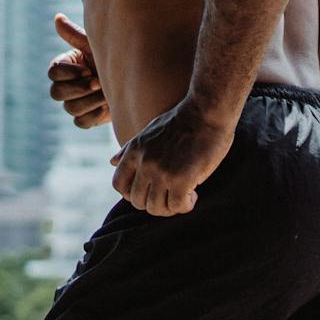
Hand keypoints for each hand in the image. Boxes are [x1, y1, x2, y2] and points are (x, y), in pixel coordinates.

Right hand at [47, 13, 106, 127]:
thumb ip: (75, 35)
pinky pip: (81, 122)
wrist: (135, 78)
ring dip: (90, 101)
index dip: (69, 73)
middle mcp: (66, 86)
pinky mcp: (86, 119)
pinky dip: (95, 114)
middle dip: (79, 88)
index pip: (53, 73)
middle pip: (56, 93)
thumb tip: (57, 17)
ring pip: (70, 108)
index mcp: (66, 66)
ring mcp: (75, 103)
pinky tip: (108, 105)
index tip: (87, 69)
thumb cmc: (115, 57)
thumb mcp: (96, 46)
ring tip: (107, 92)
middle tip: (98, 82)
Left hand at [111, 101, 234, 215]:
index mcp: (135, 152)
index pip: (118, 184)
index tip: (149, 192)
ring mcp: (161, 173)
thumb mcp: (150, 131)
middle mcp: (144, 164)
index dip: (131, 194)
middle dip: (154, 203)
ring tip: (183, 196)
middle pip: (137, 201)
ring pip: (156, 208)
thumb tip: (112, 161)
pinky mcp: (181, 180)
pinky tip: (193, 195)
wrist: (207, 111)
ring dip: (170, 208)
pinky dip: (185, 206)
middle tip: (170, 196)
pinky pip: (177, 206)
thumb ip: (131, 149)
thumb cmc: (182, 120)